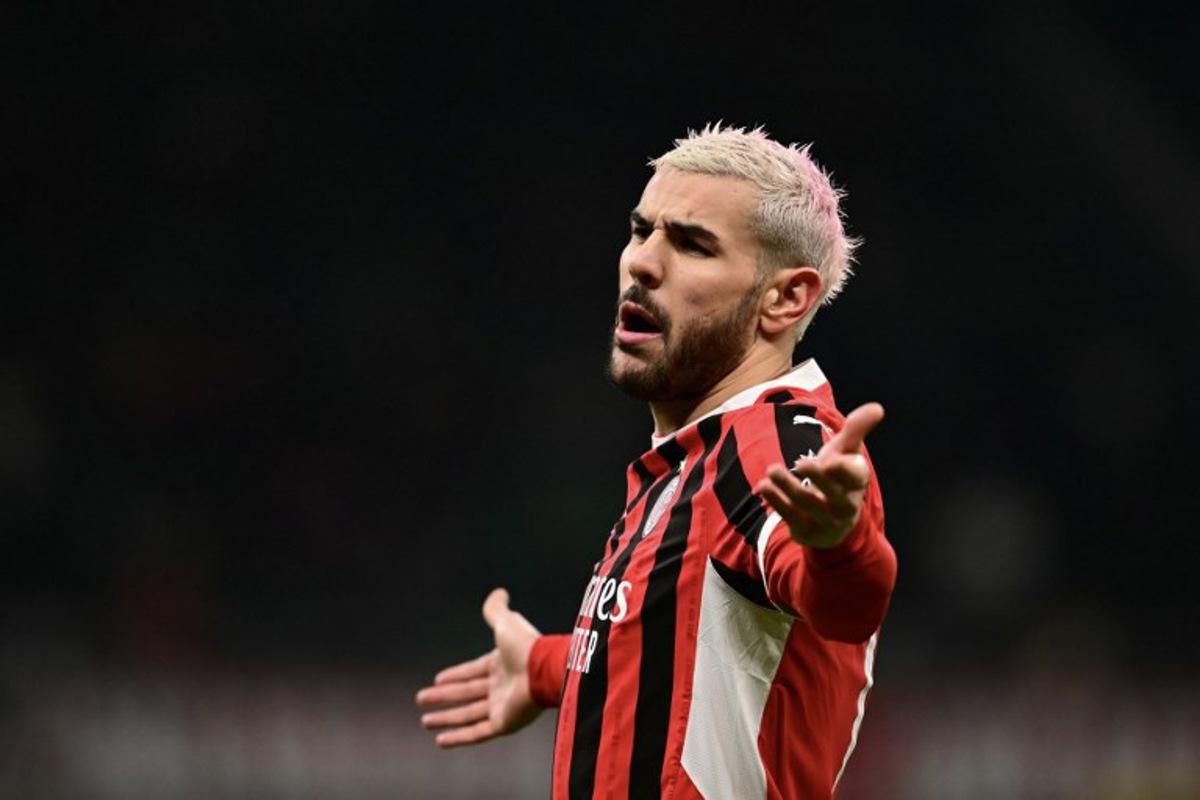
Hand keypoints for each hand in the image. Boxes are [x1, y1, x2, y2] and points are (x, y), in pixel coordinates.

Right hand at [415, 588, 542, 746]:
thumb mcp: (506, 622)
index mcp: (501, 665)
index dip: (455, 675)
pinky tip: (441, 740)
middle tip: (421, 699)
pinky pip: (477, 733)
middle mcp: (501, 687)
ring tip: (425, 721)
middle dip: (443, 697)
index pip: (473, 671)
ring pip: (468, 715)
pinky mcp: (504, 724)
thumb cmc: (525, 645)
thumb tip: (499, 592)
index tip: (437, 679)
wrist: (544, 669)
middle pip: (466, 694)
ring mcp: (502, 707)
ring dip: (446, 718)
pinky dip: (459, 738)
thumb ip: (496, 610)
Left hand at [755, 402, 883, 549]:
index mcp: (857, 482)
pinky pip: (790, 516)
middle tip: (800, 463)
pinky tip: (763, 486)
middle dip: (816, 477)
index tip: (830, 461)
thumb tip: (877, 407)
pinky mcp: (806, 530)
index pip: (854, 476)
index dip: (843, 469)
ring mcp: (825, 520)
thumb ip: (857, 430)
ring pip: (807, 503)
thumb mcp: (847, 453)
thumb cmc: (838, 477)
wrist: (831, 521)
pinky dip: (776, 501)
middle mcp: (844, 504)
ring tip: (772, 470)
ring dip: (788, 486)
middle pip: (832, 491)